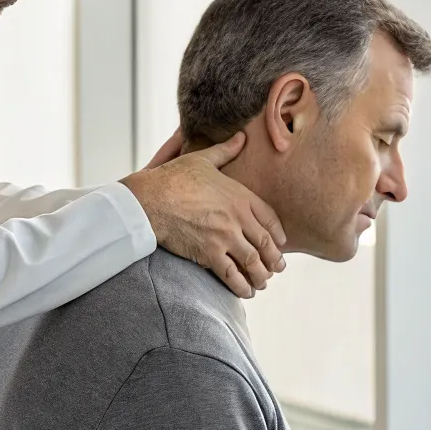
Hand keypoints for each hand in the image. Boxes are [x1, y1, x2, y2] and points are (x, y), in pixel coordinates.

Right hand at [119, 132, 286, 297]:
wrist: (150, 200)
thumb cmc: (172, 178)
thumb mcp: (202, 160)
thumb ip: (225, 151)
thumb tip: (241, 137)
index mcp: (240, 195)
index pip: (269, 218)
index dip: (278, 234)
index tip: (280, 244)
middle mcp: (237, 218)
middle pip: (265, 244)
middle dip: (274, 260)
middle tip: (277, 269)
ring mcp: (225, 237)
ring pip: (253, 262)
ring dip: (261, 276)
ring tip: (262, 283)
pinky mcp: (209, 254)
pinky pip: (232, 274)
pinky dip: (241, 286)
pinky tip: (245, 292)